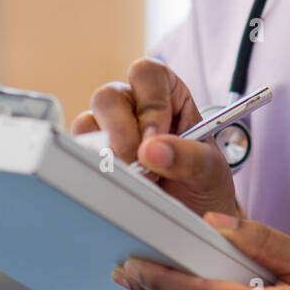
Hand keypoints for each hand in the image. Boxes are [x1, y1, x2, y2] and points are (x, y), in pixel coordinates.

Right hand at [71, 58, 237, 219]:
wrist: (193, 214)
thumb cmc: (203, 182)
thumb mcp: (209, 169)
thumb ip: (188, 156)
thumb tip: (151, 150)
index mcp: (167, 92)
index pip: (147, 74)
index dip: (150, 103)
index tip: (156, 138)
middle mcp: (134, 104)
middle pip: (109, 96)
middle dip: (122, 135)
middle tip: (142, 168)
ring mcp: (110, 128)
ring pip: (87, 122)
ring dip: (108, 154)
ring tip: (134, 180)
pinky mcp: (94, 154)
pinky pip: (80, 151)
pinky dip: (94, 168)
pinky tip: (118, 183)